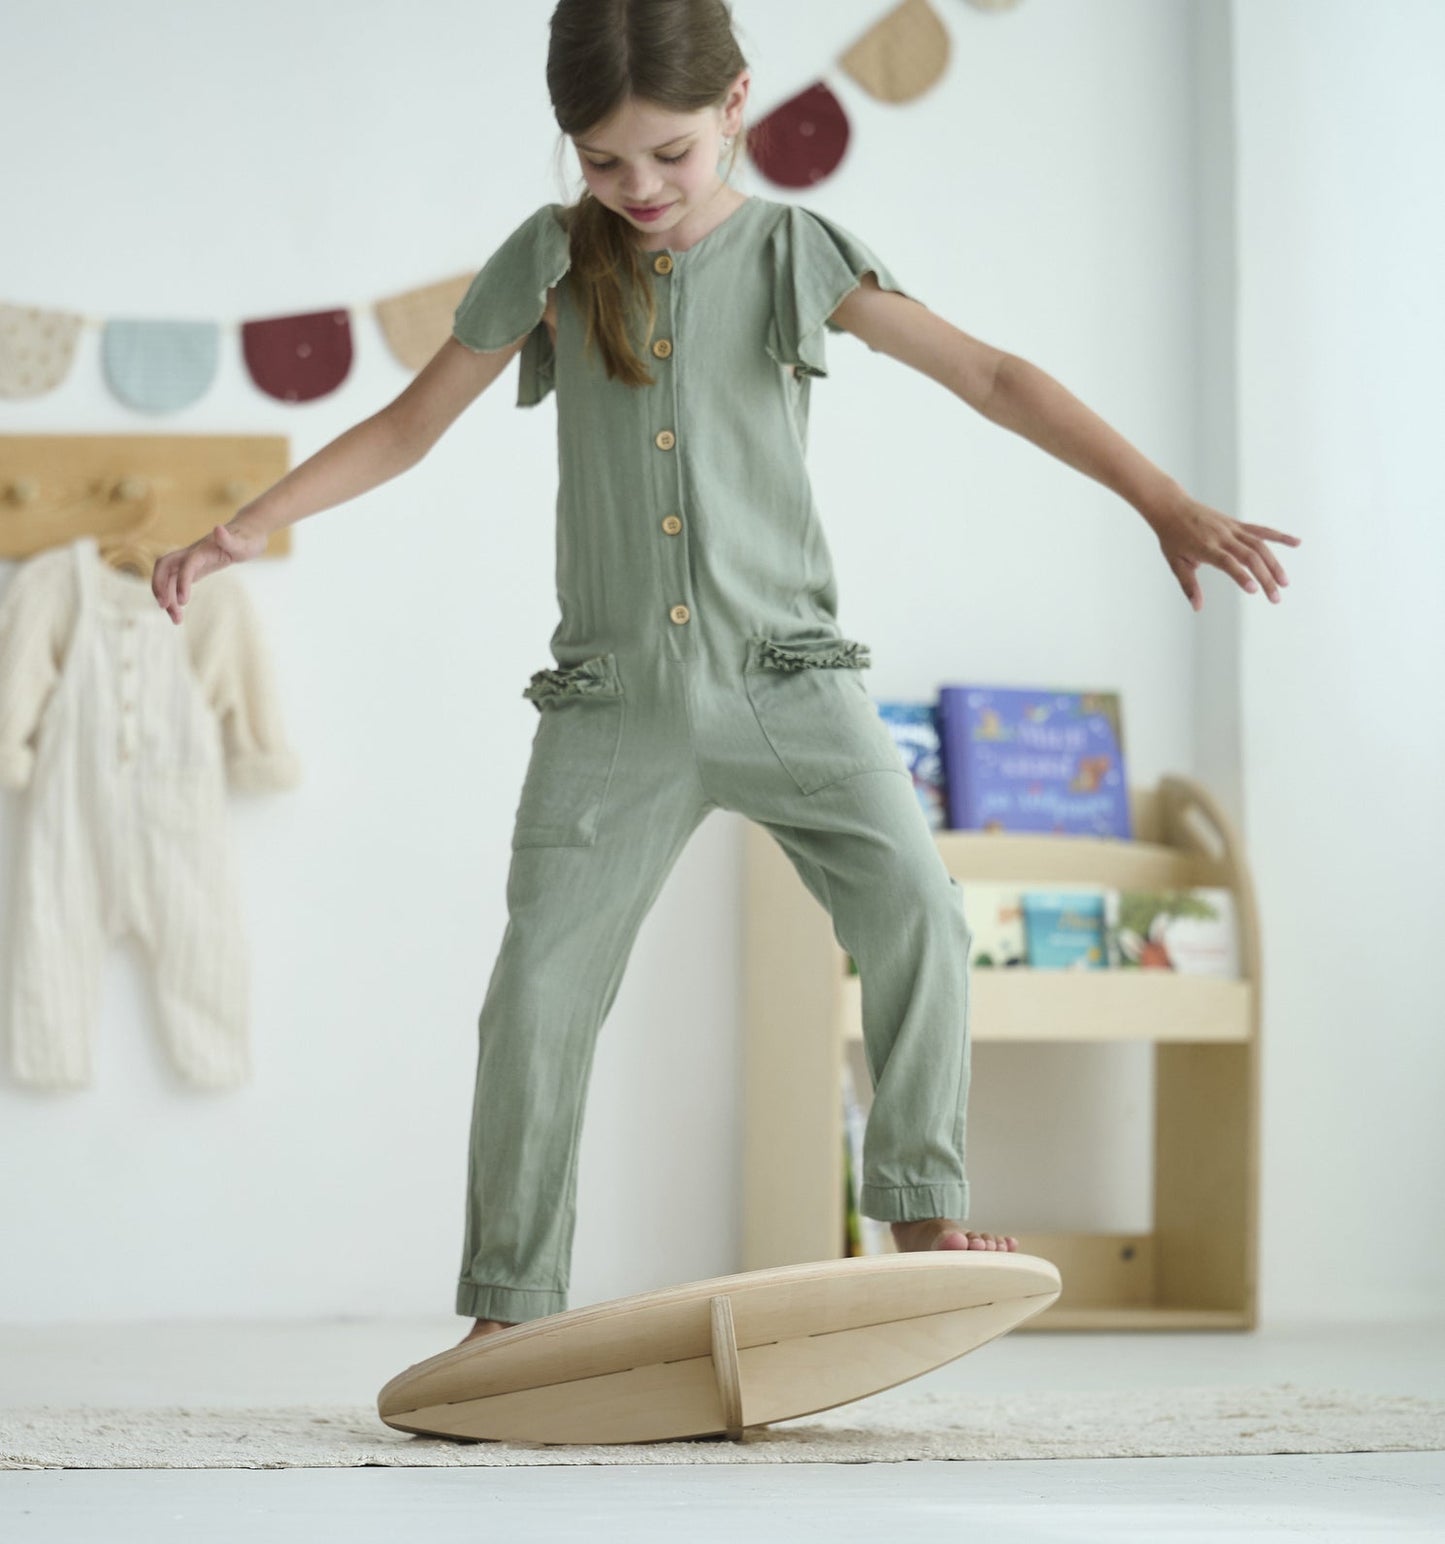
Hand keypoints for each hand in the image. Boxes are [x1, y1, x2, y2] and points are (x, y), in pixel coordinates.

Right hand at [152, 518, 266, 624]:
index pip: (187, 564)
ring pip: (169, 578)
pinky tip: (178, 613)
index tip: (183, 601)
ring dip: (167, 597)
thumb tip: (218, 528)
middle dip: (160, 585)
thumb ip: (230, 540)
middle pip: (164, 566)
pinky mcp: (192, 570)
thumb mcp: (243, 543)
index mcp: (203, 549)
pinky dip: (174, 597)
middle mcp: (191, 554)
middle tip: (164, 607)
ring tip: (176, 621)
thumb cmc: (247, 540)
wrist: (246, 534)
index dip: (182, 581)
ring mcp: (189, 562)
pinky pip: (176, 583)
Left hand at [1148, 491, 1300, 611]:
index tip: (1254, 590)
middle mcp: (1222, 537)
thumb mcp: (1175, 563)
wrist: (1172, 508)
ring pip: (1259, 545)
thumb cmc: (1172, 538)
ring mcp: (1232, 529)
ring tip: (1285, 582)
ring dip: (1274, 564)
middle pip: (1249, 556)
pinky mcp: (1237, 524)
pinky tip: (1297, 543)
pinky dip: (1279, 536)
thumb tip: (1197, 607)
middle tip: (1276, 598)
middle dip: (1265, 577)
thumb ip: (1188, 585)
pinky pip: (1261, 530)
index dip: (1242, 575)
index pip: (1228, 562)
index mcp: (1206, 547)